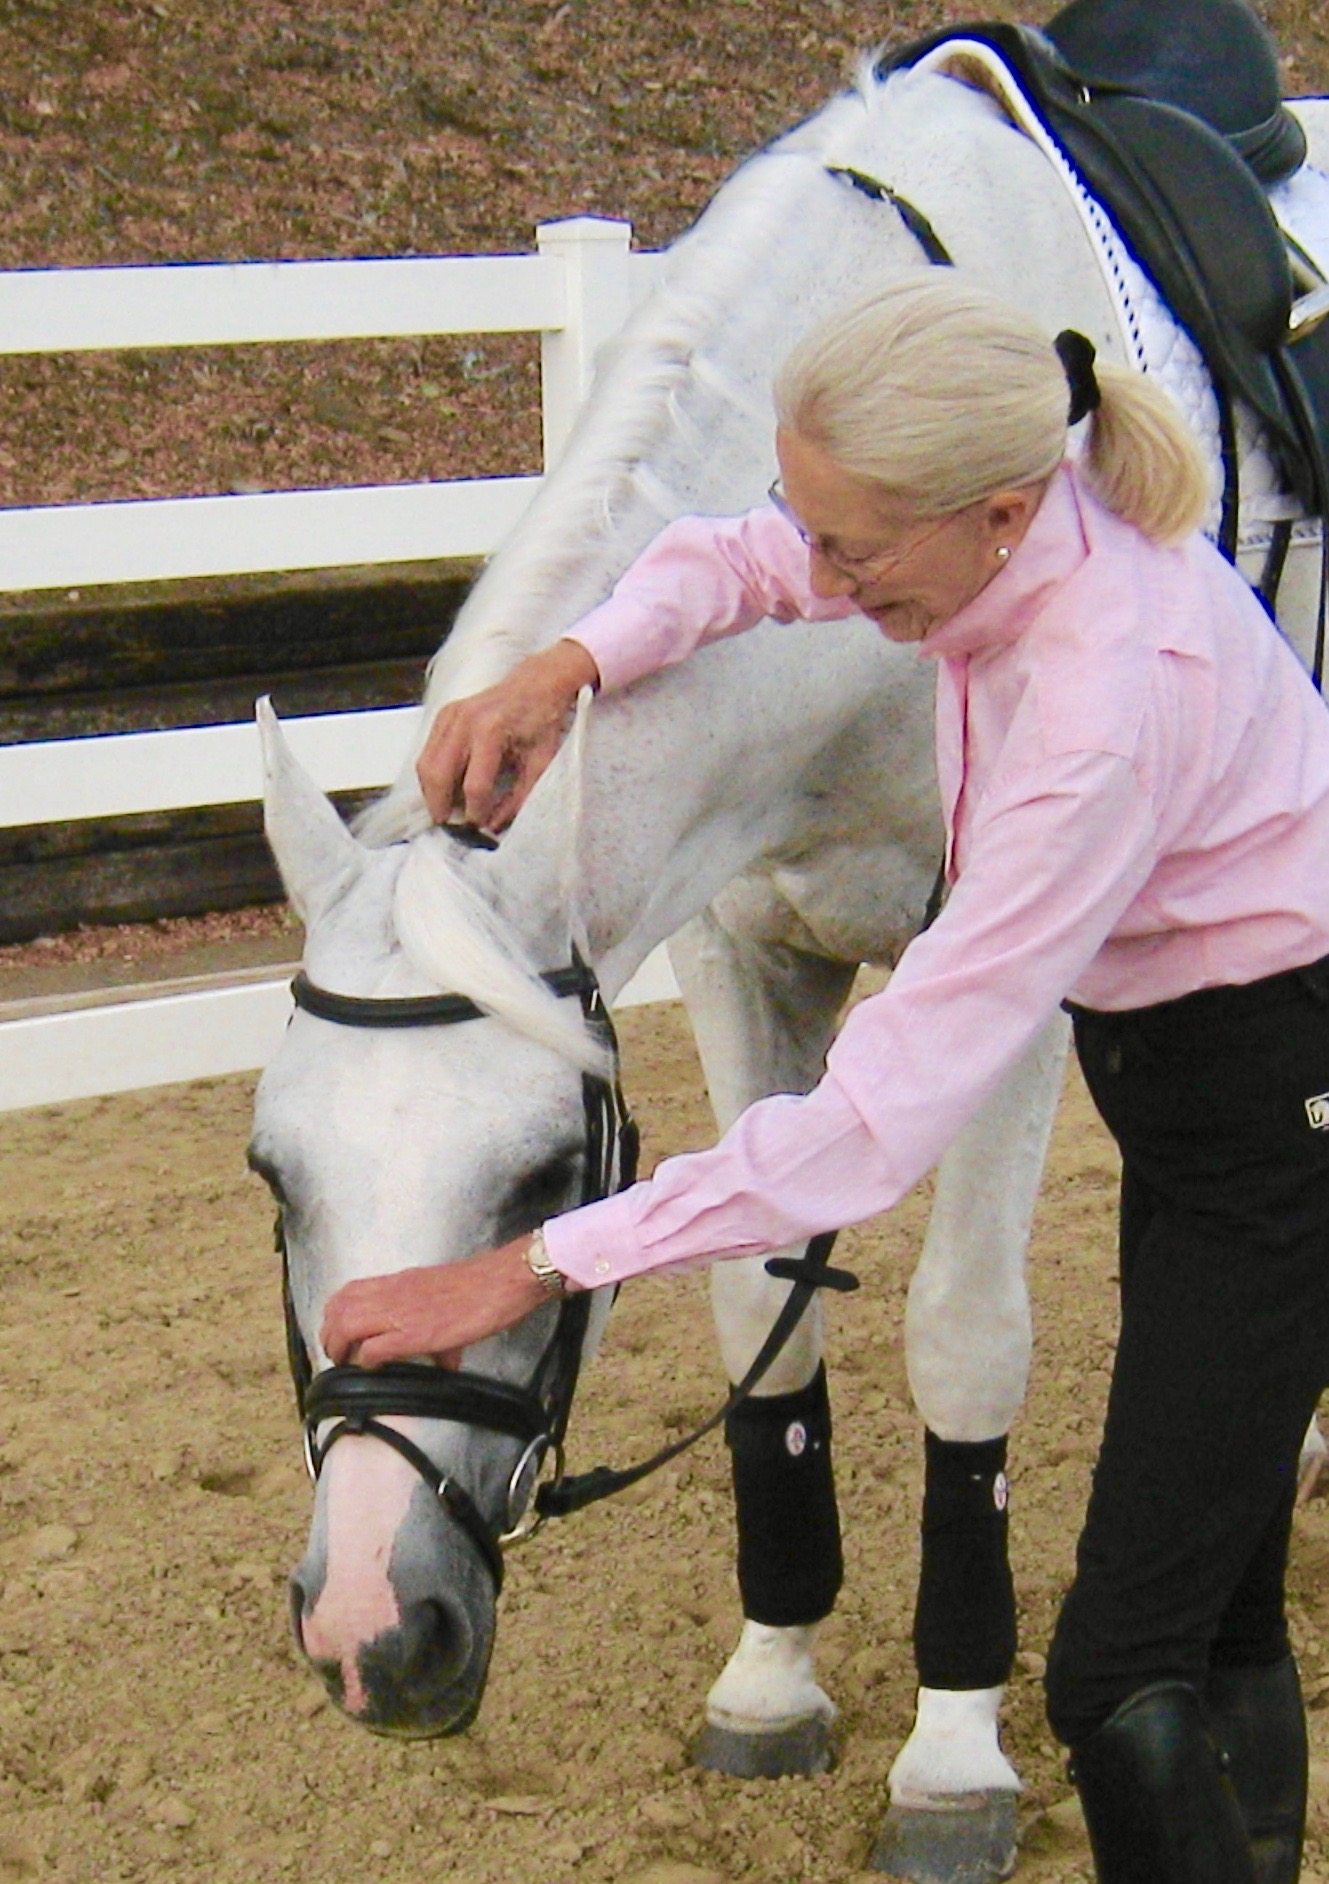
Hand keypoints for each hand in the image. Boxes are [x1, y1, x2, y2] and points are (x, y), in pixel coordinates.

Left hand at [320, 1239, 549, 1368]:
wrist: (501, 1280)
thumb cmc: (480, 1286)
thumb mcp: (445, 1298)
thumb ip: (435, 1324)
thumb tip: (445, 1360)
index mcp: (398, 1282)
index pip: (347, 1292)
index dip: (334, 1315)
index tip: (337, 1334)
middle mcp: (393, 1294)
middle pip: (338, 1309)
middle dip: (329, 1335)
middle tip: (336, 1354)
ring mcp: (401, 1313)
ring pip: (346, 1326)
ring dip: (340, 1348)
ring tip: (346, 1363)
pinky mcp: (414, 1334)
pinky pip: (373, 1348)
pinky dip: (366, 1360)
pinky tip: (374, 1367)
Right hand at [416, 639, 600, 828]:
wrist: (536, 685)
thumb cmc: (541, 721)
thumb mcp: (540, 763)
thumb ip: (519, 798)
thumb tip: (494, 825)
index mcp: (491, 730)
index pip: (474, 784)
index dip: (475, 811)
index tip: (480, 824)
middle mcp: (465, 721)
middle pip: (438, 775)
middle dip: (441, 806)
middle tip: (451, 825)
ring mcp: (450, 716)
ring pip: (425, 765)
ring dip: (431, 793)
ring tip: (447, 809)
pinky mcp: (443, 715)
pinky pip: (427, 753)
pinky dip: (432, 775)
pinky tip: (447, 788)